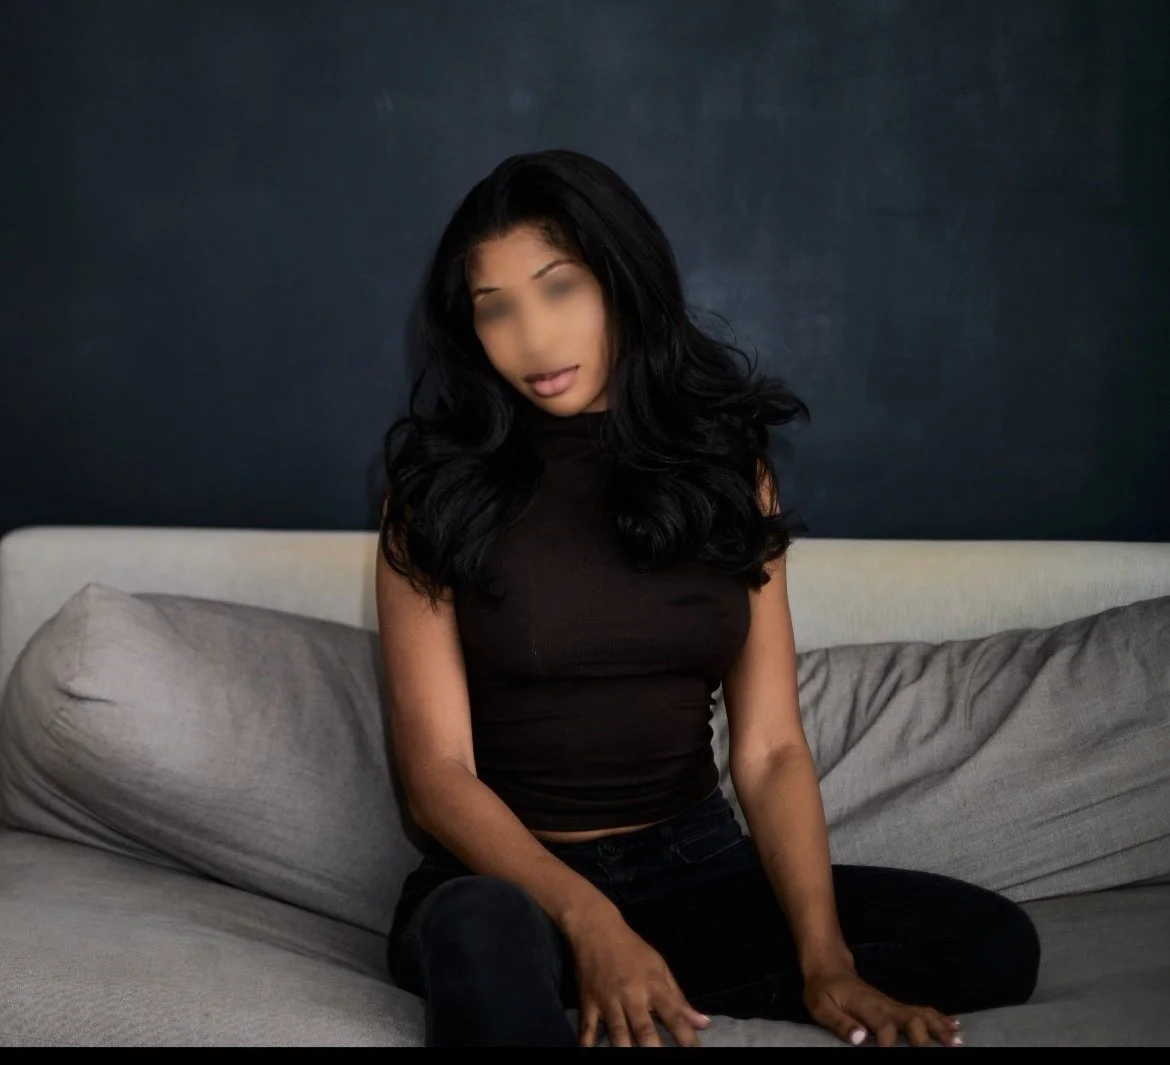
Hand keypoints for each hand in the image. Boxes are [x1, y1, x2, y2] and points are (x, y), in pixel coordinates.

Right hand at [569, 907, 711, 1046]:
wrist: (596, 930)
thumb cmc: (632, 949)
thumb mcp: (659, 967)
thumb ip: (679, 998)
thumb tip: (703, 1023)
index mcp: (653, 985)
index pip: (674, 1014)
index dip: (687, 1036)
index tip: (696, 1051)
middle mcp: (632, 995)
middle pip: (644, 1028)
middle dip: (652, 1047)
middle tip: (662, 1058)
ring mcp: (608, 1000)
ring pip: (617, 1032)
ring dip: (624, 1048)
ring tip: (628, 1060)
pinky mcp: (588, 1002)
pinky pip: (586, 1027)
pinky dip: (587, 1042)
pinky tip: (589, 1052)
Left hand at [802, 967, 963, 1046]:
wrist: (829, 968)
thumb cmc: (823, 990)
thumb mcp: (821, 1007)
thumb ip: (840, 1023)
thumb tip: (860, 1038)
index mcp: (865, 1006)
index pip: (882, 1024)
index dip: (888, 1039)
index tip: (889, 1051)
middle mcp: (884, 1005)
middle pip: (909, 1018)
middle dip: (923, 1034)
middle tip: (942, 1047)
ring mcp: (893, 1005)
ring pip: (920, 1014)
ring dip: (939, 1027)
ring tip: (957, 1040)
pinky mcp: (896, 1007)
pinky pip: (921, 1011)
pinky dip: (939, 1019)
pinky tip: (955, 1026)